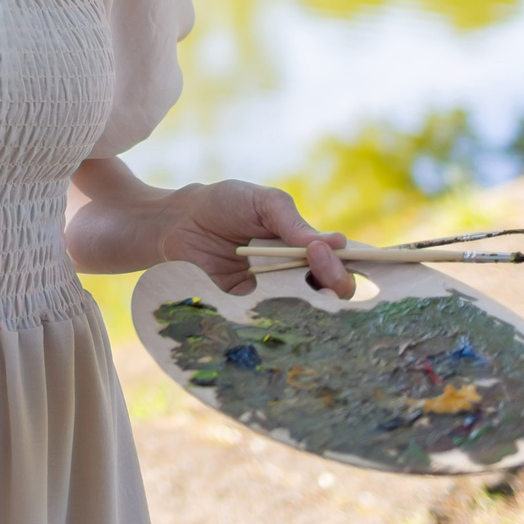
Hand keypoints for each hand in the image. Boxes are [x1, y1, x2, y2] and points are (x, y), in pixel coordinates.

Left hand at [159, 180, 353, 298]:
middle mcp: (295, 273)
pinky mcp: (247, 308)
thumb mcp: (263, 202)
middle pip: (332, 291)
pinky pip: (269, 320)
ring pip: (306, 311)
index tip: (330, 252)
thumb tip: (336, 243)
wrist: (178, 222)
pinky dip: (276, 317)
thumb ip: (294, 223)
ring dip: (310, 303)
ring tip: (297, 283)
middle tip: (316, 260)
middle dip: (334, 281)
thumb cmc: (226, 204)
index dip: (345, 264)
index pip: (340, 263)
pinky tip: (269, 302)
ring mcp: (273, 293)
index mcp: (306, 247)